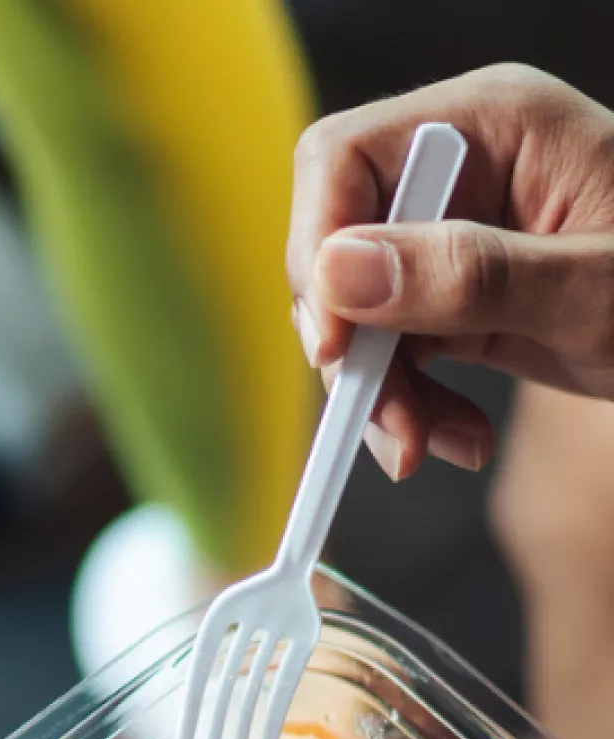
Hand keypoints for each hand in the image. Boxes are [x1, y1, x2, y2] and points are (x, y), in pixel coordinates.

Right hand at [286, 64, 613, 479]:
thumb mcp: (590, 290)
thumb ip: (470, 275)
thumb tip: (341, 271)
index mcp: (493, 126)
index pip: (344, 161)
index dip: (319, 249)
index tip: (335, 345)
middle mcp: (459, 174)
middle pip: (340, 247)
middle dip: (354, 347)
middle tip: (389, 425)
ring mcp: (454, 237)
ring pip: (360, 314)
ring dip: (382, 394)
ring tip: (431, 446)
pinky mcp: (456, 297)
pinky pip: (395, 351)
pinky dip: (410, 406)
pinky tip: (453, 437)